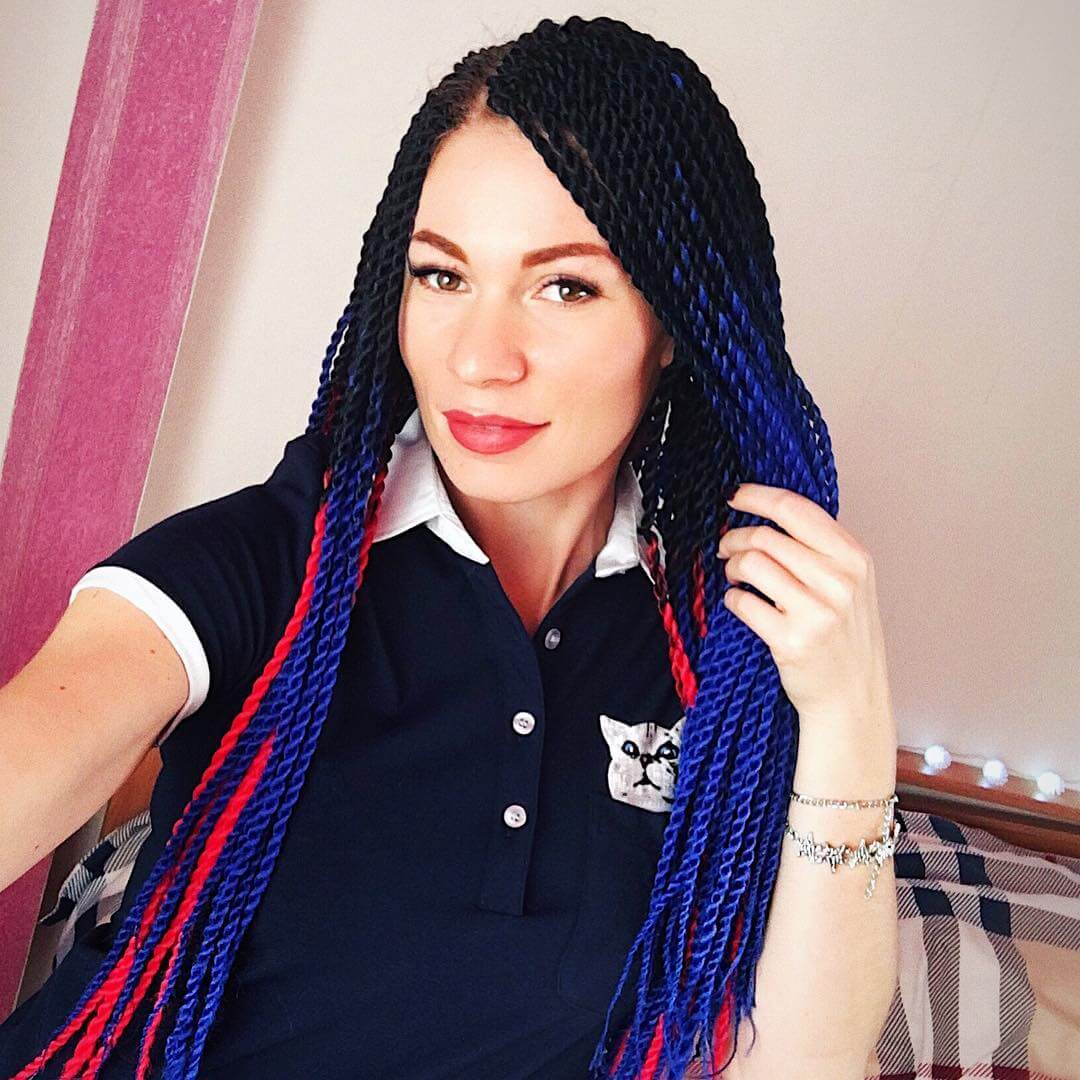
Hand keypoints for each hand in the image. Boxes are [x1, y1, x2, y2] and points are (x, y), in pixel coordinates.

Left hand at [716, 483, 894, 738]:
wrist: (852, 698)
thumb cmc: (845, 637)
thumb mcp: (851, 584)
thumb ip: (819, 548)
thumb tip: (767, 510)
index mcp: (854, 559)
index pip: (796, 510)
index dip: (758, 497)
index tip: (735, 496)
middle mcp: (839, 582)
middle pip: (766, 537)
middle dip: (735, 538)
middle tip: (726, 548)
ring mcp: (817, 613)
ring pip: (751, 565)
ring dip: (732, 567)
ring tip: (734, 576)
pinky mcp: (791, 641)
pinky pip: (742, 602)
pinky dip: (733, 600)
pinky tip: (741, 604)